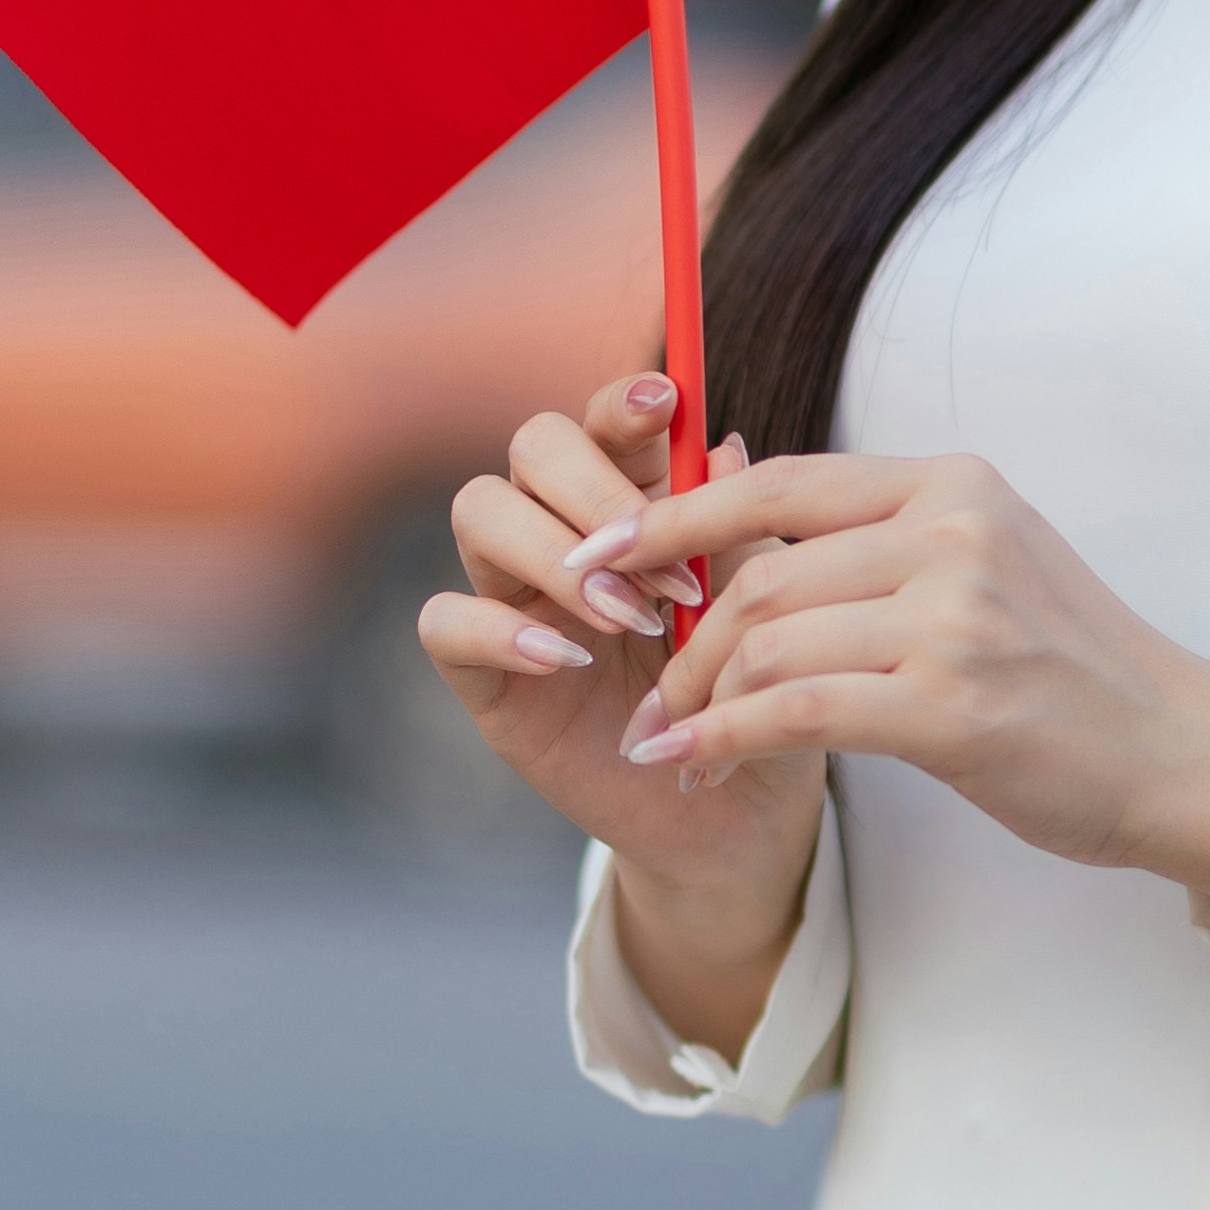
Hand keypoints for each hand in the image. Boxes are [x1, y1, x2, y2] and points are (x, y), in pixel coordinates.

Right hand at [418, 381, 826, 1049]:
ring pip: (480, 511)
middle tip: (666, 565)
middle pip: (534, 446)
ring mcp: (514, 594)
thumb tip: (729, 445)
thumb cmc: (754, 691)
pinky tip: (566, 658)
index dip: (624, 403)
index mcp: (636, 498)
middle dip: (597, 490)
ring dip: (557, 553)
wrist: (736, 806)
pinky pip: (446, 620)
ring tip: (631, 616)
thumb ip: (740, 528)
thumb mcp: (764, 605)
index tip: (666, 405)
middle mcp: (563, 530)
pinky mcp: (482, 672)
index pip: (606, 420)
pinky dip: (500, 628)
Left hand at [580, 450, 1209, 928]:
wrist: (1182, 754)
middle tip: (643, 688)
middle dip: (679, 637)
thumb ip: (884, 540)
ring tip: (665, 737)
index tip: (601, 557)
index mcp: (953, 485)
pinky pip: (796, 713)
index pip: (779, 481)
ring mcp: (955, 617)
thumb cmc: (1074, 672)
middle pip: (760, 573)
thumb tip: (748, 540)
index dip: (674, 518)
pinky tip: (694, 761)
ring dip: (694, 699)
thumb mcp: (987, 565)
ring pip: (767, 643)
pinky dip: (724, 738)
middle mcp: (953, 533)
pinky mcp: (952, 706)